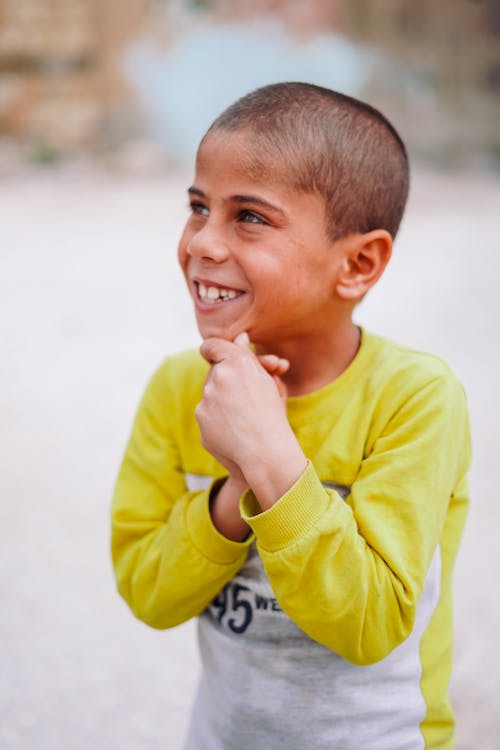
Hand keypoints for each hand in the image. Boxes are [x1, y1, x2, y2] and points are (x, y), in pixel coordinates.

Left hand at [196, 333, 306, 508]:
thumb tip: (239, 338)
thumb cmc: (273, 415)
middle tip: (248, 394)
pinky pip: (208, 413)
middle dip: (228, 379)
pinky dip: (218, 419)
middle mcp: (217, 378)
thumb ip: (248, 358)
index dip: (215, 349)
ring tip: (246, 416)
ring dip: (224, 400)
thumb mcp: (268, 382)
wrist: (266, 452)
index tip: (218, 354)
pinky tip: (235, 430)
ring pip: (211, 393)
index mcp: (236, 363)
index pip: (212, 345)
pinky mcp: (200, 419)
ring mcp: (206, 399)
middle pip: (215, 372)